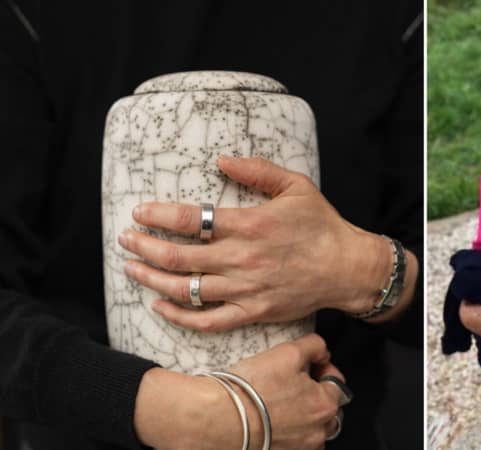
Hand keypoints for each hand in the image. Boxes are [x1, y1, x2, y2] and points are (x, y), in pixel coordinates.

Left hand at [118, 155, 390, 330]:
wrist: (347, 268)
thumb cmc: (322, 226)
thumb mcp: (296, 187)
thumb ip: (258, 171)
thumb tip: (221, 160)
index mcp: (251, 225)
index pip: (191, 220)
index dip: (159, 215)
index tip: (139, 212)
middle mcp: (243, 259)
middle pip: (179, 256)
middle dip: (144, 246)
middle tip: (125, 239)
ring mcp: (246, 290)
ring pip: (186, 289)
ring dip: (152, 278)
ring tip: (131, 267)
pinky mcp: (253, 313)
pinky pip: (207, 320)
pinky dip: (179, 316)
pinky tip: (159, 305)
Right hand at [135, 333, 344, 449]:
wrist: (216, 418)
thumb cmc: (250, 389)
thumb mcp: (288, 352)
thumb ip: (314, 347)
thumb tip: (322, 352)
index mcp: (325, 406)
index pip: (338, 384)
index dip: (325, 370)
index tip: (314, 365)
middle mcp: (317, 433)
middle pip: (327, 411)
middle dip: (316, 395)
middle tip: (296, 383)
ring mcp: (299, 449)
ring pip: (311, 430)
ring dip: (303, 416)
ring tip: (280, 402)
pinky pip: (292, 443)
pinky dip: (286, 432)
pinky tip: (269, 419)